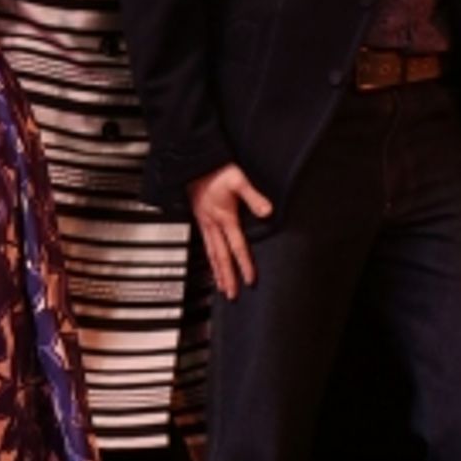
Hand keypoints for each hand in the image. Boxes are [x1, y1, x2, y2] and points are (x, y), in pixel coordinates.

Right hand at [187, 163, 273, 300]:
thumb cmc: (216, 171)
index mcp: (224, 218)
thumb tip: (268, 212)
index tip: (250, 280)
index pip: (237, 247)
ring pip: (211, 254)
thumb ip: (254, 197)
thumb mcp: (238, 181)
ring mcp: (205, 224)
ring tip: (221, 287)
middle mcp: (213, 224)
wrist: (193, 164)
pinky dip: (210, 260)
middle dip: (227, 277)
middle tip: (232, 295)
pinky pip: (206, 246)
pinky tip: (212, 264)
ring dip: (217, 272)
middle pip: (221, 257)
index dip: (245, 264)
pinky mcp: (200, 221)